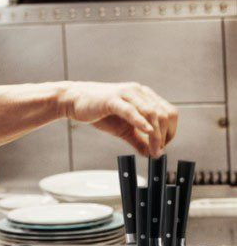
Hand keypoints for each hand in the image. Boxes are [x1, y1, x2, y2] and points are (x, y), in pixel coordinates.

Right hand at [61, 81, 176, 157]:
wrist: (73, 101)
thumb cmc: (97, 111)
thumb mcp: (123, 129)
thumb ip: (138, 140)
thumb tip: (151, 154)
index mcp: (143, 95)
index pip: (169, 113)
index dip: (170, 132)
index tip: (161, 148)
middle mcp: (138, 91)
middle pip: (164, 114)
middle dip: (165, 136)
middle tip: (157, 152)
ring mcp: (126, 94)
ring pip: (152, 113)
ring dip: (156, 135)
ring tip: (152, 150)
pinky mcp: (112, 99)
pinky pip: (131, 110)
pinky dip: (141, 122)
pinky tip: (147, 131)